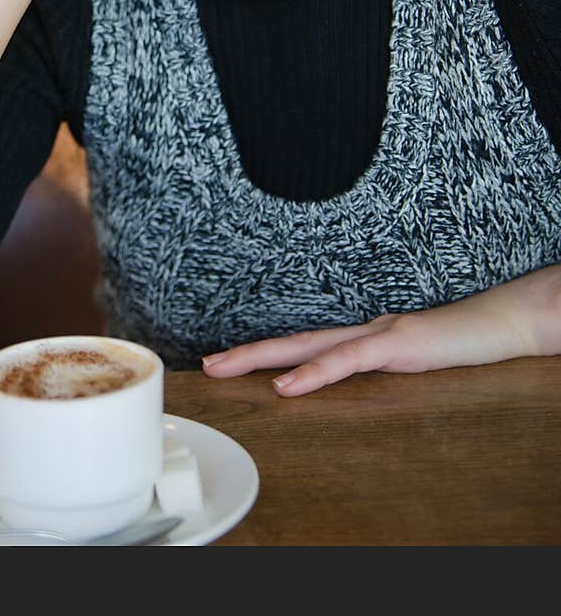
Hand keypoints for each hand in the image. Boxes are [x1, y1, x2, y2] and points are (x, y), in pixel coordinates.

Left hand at [202, 266, 560, 396]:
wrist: (501, 323)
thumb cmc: (460, 343)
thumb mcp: (409, 361)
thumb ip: (376, 367)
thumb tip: (346, 380)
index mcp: (362, 336)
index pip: (303, 344)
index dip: (263, 352)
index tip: (227, 361)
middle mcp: (361, 329)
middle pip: (292, 340)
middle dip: (246, 353)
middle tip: (207, 364)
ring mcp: (378, 333)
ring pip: (308, 345)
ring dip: (263, 357)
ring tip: (227, 368)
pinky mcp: (397, 344)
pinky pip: (348, 360)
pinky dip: (314, 373)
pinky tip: (289, 385)